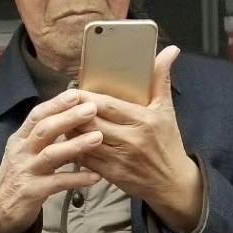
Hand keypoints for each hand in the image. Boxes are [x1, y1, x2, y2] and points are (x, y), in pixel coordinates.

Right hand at [0, 88, 103, 232]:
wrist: (0, 210)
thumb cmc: (19, 177)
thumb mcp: (26, 152)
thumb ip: (43, 136)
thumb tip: (70, 115)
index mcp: (20, 139)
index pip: (37, 115)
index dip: (56, 103)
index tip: (77, 93)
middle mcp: (21, 152)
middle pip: (45, 130)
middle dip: (69, 117)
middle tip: (92, 109)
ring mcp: (26, 171)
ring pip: (51, 154)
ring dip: (76, 145)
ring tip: (98, 137)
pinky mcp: (32, 191)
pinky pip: (57, 183)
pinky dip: (77, 178)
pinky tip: (96, 176)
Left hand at [72, 46, 203, 232]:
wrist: (172, 182)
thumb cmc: (168, 142)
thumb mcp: (166, 109)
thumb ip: (161, 79)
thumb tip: (170, 50)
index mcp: (144, 120)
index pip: (108, 105)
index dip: (87, 98)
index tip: (73, 91)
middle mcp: (132, 140)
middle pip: (92, 123)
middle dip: (74, 114)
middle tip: (60, 105)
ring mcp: (121, 159)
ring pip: (86, 142)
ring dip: (70, 132)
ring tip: (60, 122)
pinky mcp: (112, 175)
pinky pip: (87, 160)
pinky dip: (74, 150)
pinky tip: (66, 141)